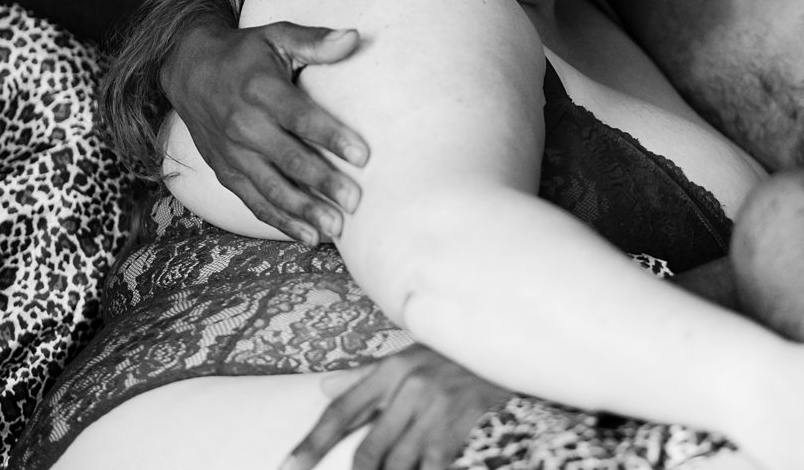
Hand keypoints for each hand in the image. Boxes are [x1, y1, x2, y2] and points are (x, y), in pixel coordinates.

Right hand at [162, 18, 365, 242]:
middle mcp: (243, 125)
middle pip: (288, 159)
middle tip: (355, 202)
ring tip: (336, 228)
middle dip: (322, 183)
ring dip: (304, 211)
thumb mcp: (276, 36)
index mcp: (260, 90)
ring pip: (271, 189)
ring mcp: (232, 153)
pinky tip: (309, 237)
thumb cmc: (246, 53)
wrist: (189, 71)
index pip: (301, 117)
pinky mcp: (226, 172)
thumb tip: (353, 37)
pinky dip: (281, 222)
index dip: (332, 137)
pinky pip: (254, 202)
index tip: (363, 156)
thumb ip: (315, 41)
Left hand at [280, 346, 508, 469]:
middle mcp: (410, 386)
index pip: (341, 410)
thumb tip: (322, 386)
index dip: (311, 443)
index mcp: (393, 368)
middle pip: (367, 451)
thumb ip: (367, 376)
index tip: (287, 467)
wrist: (516, 346)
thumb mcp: (413, 358)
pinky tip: (421, 469)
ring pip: (395, 466)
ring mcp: (436, 410)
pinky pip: (430, 469)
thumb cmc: (460, 359)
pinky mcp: (460, 429)